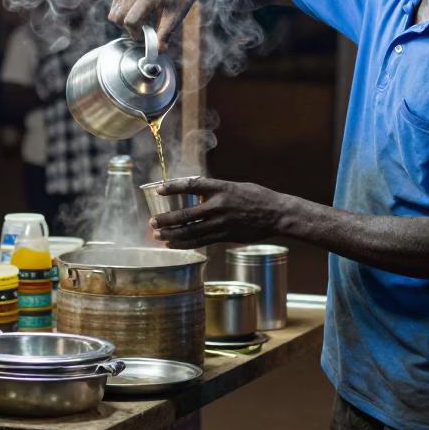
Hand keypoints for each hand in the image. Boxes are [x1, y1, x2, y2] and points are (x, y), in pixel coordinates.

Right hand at [109, 0, 201, 49]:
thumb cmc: (179, 2)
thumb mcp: (174, 20)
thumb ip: (163, 37)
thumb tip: (156, 51)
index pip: (130, 21)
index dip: (136, 34)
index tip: (146, 36)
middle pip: (119, 19)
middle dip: (130, 29)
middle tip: (145, 29)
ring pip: (114, 15)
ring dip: (126, 23)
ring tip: (142, 21)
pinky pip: (114, 9)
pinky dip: (123, 16)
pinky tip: (138, 14)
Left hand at [148, 177, 285, 248]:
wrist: (276, 214)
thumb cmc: (257, 197)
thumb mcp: (235, 186)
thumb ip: (215, 190)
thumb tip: (197, 195)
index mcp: (220, 188)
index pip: (191, 185)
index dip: (173, 188)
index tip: (159, 189)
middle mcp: (218, 206)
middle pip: (185, 214)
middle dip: (166, 219)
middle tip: (152, 221)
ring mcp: (221, 223)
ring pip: (190, 231)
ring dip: (171, 234)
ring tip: (157, 235)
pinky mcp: (225, 236)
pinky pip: (201, 241)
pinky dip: (185, 243)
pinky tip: (174, 244)